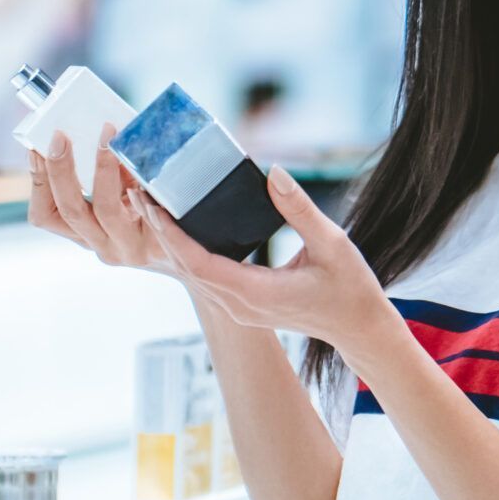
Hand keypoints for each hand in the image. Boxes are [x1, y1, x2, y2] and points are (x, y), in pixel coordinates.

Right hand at [26, 128, 171, 270]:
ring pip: (105, 209)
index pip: (44, 215)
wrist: (188, 256)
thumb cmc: (148, 214)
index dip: (38, 182)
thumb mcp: (118, 198)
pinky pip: (145, 209)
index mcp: (82, 233)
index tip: (37, 148)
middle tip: (61, 136)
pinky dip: (140, 182)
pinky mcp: (157, 243)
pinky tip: (143, 157)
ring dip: (103, 168)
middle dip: (60, 170)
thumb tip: (90, 128)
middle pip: (70, 210)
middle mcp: (100, 244)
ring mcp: (127, 247)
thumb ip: (102, 174)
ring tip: (108, 135)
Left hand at [142, 164, 394, 359]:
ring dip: (170, 241)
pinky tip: (179, 228)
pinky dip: (188, 252)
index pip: (199, 262)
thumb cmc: (351, 289)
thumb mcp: (332, 243)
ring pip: (193, 274)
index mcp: (256, 293)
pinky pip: (205, 277)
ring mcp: (239, 309)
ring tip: (150, 205)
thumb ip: (300, 209)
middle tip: (139, 192)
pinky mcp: (243, 304)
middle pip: (187, 267)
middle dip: (161, 231)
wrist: (359, 328)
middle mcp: (240, 305)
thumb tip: (273, 172)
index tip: (153, 204)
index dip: (172, 234)